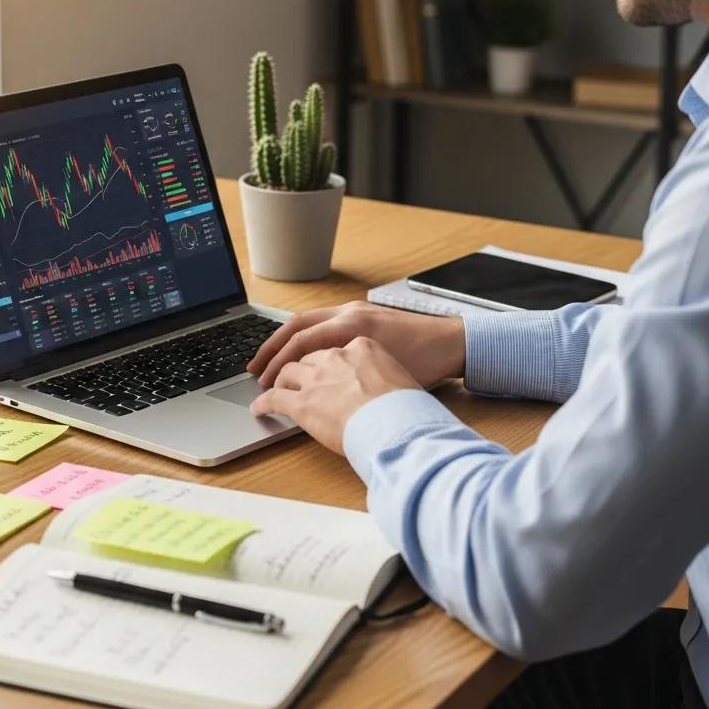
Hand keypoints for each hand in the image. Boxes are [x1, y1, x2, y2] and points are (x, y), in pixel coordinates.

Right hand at [249, 300, 464, 388]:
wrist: (454, 342)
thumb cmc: (425, 362)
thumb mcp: (382, 374)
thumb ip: (346, 381)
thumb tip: (313, 397)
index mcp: (350, 325)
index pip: (300, 341)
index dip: (277, 363)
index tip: (263, 382)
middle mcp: (348, 312)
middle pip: (296, 325)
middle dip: (271, 347)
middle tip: (254, 368)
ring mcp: (356, 311)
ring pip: (309, 321)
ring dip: (287, 341)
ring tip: (271, 360)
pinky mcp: (363, 316)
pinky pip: (324, 322)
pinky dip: (306, 337)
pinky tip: (301, 354)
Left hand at [250, 337, 418, 453]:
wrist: (417, 407)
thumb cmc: (420, 388)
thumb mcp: (400, 362)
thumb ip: (378, 363)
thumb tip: (374, 379)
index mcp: (359, 332)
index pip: (323, 334)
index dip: (307, 344)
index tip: (300, 351)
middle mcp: (335, 349)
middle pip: (300, 344)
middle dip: (281, 353)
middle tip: (269, 363)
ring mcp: (320, 373)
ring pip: (288, 369)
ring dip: (274, 376)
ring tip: (266, 384)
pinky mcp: (307, 400)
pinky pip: (276, 398)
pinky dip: (264, 402)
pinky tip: (259, 407)